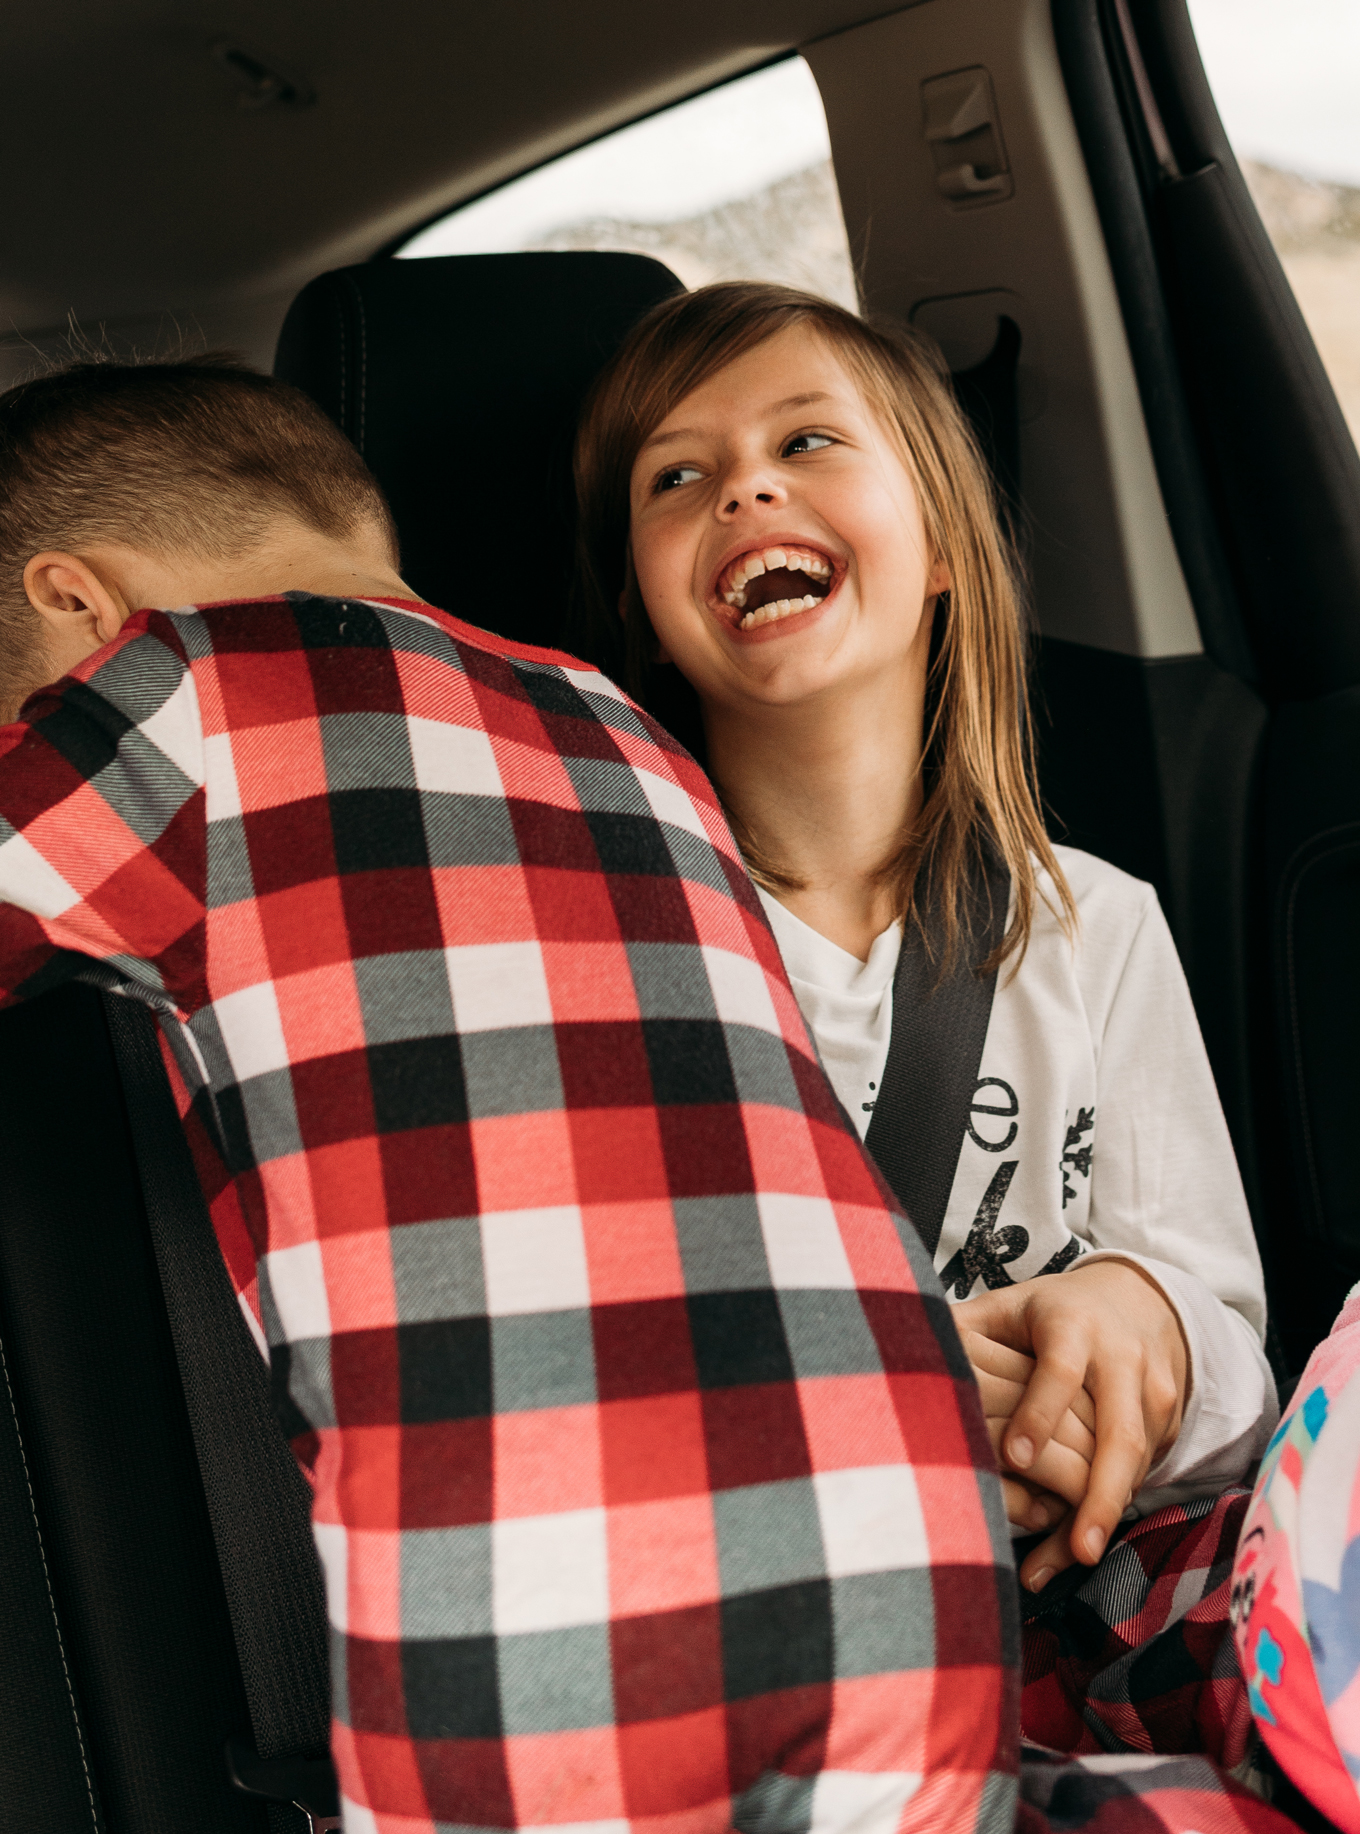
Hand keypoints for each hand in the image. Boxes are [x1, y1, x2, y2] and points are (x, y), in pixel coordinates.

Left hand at [954, 1260, 1188, 1589]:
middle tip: (1079, 1549)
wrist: (1141, 1301)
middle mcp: (1120, 1359)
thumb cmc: (1054, 1310)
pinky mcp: (1168, 1422)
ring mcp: (1151, 1394)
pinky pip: (1142, 1473)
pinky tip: (1078, 1549)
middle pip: (1119, 1434)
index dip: (1039, 1413)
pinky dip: (1110, 1510)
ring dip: (1105, 1515)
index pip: (1059, 1371)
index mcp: (1072, 1325)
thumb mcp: (1011, 1304)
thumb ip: (966, 1326)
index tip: (1014, 1457)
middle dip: (1099, 1494)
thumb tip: (903, 1342)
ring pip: (1135, 1464)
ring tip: (1074, 1561)